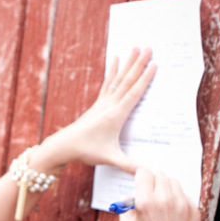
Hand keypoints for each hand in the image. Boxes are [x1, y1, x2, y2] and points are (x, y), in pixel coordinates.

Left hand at [37, 48, 154, 172]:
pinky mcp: (97, 104)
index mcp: (116, 115)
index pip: (134, 93)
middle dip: (139, 63)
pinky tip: (115, 59)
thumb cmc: (86, 150)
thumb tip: (147, 173)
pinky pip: (108, 82)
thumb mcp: (109, 159)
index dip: (145, 78)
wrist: (64, 145)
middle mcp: (109, 105)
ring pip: (118, 78)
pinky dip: (113, 70)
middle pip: (127, 80)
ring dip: (128, 62)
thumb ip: (129, 166)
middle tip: (149, 47)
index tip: (155, 64)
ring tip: (135, 47)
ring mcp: (102, 102)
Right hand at [118, 168, 199, 220]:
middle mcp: (165, 199)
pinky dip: (177, 199)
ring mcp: (182, 205)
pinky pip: (185, 196)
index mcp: (145, 201)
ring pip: (174, 182)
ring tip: (162, 203)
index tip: (140, 181)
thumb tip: (129, 194)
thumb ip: (126, 206)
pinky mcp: (194, 211)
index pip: (144, 173)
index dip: (140, 177)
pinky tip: (173, 214)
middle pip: (160, 175)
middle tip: (150, 191)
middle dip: (153, 181)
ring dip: (166, 188)